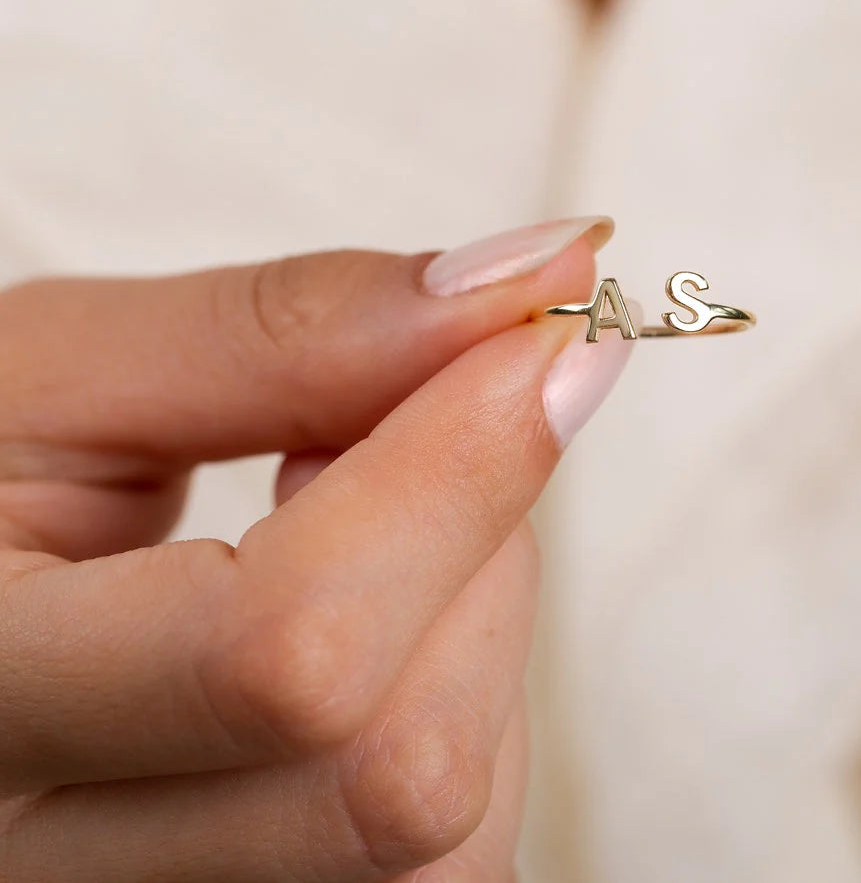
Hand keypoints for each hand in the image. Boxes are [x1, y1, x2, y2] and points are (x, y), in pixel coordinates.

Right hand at [0, 217, 629, 881]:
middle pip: (403, 761)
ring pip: (451, 818)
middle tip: (384, 433)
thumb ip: (283, 330)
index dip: (457, 477)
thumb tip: (518, 293)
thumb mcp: (60, 371)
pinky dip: (463, 688)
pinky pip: (458, 850)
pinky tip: (370, 622)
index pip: (290, 654)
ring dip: (470, 618)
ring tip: (351, 526)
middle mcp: (63, 879)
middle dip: (466, 545)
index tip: (542, 340)